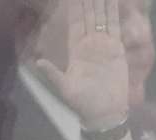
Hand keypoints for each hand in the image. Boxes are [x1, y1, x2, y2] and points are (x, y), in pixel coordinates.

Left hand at [36, 0, 129, 130]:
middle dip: (89, 2)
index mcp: (76, 49)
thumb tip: (38, 63)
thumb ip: (54, 74)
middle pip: (89, 16)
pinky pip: (117, 29)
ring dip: (103, 4)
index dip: (74, 8)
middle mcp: (89, 44)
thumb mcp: (66, 89)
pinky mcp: (117, 51)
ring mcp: (104, 46)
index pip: (74, 23)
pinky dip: (116, 15)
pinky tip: (116, 3)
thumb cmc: (83, 103)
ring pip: (103, 19)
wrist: (104, 113)